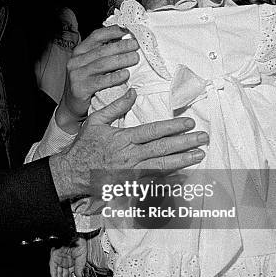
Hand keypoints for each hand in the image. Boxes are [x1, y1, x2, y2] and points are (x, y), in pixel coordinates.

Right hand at [49, 88, 208, 201]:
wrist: (72, 172)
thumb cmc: (84, 146)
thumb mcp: (96, 121)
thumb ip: (115, 107)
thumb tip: (132, 93)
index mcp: (123, 138)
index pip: (153, 131)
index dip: (173, 127)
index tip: (188, 123)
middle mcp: (130, 156)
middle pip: (163, 148)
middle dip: (185, 143)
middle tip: (203, 138)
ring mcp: (132, 172)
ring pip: (162, 165)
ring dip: (183, 160)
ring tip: (200, 154)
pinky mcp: (131, 183)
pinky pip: (154, 178)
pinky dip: (169, 175)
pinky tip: (183, 171)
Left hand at [49, 238, 86, 276]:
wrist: (75, 233)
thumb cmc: (79, 241)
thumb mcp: (83, 256)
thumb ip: (80, 267)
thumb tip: (80, 276)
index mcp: (72, 261)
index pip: (70, 275)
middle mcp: (65, 261)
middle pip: (63, 276)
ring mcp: (59, 259)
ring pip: (58, 274)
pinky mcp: (54, 256)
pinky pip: (53, 268)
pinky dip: (54, 275)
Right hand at [55, 25, 138, 133]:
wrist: (72, 107)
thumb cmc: (86, 84)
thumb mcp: (91, 66)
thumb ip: (103, 54)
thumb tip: (125, 41)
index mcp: (79, 52)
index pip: (96, 36)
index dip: (112, 32)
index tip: (128, 31)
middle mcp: (76, 61)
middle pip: (102, 50)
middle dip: (121, 46)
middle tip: (136, 45)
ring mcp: (76, 74)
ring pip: (102, 63)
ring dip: (121, 59)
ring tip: (135, 58)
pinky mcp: (79, 88)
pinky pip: (100, 81)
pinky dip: (114, 77)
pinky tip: (125, 75)